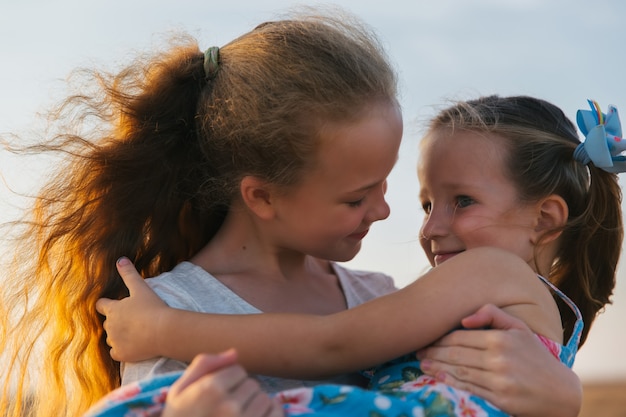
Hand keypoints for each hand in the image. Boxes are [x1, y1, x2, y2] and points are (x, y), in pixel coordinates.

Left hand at [96, 257, 169, 361]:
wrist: (163, 331)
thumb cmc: (153, 307)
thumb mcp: (141, 288)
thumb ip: (129, 273)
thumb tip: (120, 259)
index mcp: (112, 309)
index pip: (101, 305)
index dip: (105, 304)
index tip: (112, 305)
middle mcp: (110, 326)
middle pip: (107, 323)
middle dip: (116, 321)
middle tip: (132, 319)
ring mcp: (114, 341)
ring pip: (111, 338)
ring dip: (119, 336)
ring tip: (135, 333)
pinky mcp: (121, 354)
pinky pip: (115, 353)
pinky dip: (122, 350)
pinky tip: (132, 346)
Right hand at [163, 350, 283, 416]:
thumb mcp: (179, 391)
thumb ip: (205, 365)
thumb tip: (235, 353)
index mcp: (211, 389)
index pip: (237, 370)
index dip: (228, 382)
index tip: (217, 397)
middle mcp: (230, 406)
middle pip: (252, 384)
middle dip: (241, 394)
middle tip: (225, 411)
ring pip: (264, 399)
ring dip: (254, 406)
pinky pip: (275, 412)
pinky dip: (268, 415)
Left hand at [416, 304, 581, 416]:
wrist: (559, 390)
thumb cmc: (535, 356)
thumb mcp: (519, 328)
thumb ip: (492, 314)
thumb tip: (464, 318)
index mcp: (500, 338)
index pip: (460, 336)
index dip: (439, 338)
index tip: (426, 339)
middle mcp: (498, 358)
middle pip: (455, 354)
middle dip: (433, 352)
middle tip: (417, 352)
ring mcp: (499, 380)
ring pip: (459, 371)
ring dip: (436, 367)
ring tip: (421, 364)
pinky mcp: (499, 399)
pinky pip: (468, 388)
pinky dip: (450, 382)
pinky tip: (438, 377)